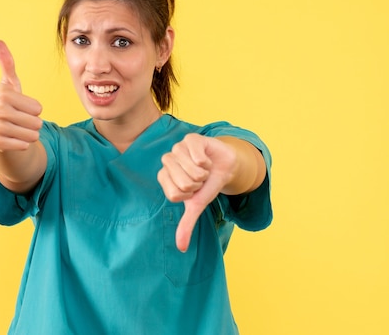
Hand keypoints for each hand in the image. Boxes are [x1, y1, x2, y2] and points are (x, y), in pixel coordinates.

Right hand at [0, 40, 42, 151]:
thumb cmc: (7, 104)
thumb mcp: (10, 84)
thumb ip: (7, 64)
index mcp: (4, 94)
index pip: (38, 108)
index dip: (35, 109)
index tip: (23, 107)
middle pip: (36, 122)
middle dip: (34, 123)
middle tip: (22, 120)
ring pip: (31, 135)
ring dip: (30, 134)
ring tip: (19, 129)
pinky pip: (24, 145)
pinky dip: (23, 144)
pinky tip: (15, 138)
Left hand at [157, 134, 237, 251]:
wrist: (225, 166)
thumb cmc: (207, 185)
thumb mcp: (196, 206)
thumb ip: (186, 225)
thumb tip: (181, 248)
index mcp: (164, 177)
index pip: (175, 194)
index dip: (189, 195)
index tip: (193, 190)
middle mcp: (167, 161)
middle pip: (183, 183)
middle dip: (198, 184)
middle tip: (200, 178)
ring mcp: (177, 148)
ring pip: (192, 170)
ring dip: (204, 172)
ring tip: (204, 168)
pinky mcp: (190, 139)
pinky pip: (197, 156)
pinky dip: (207, 162)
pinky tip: (206, 158)